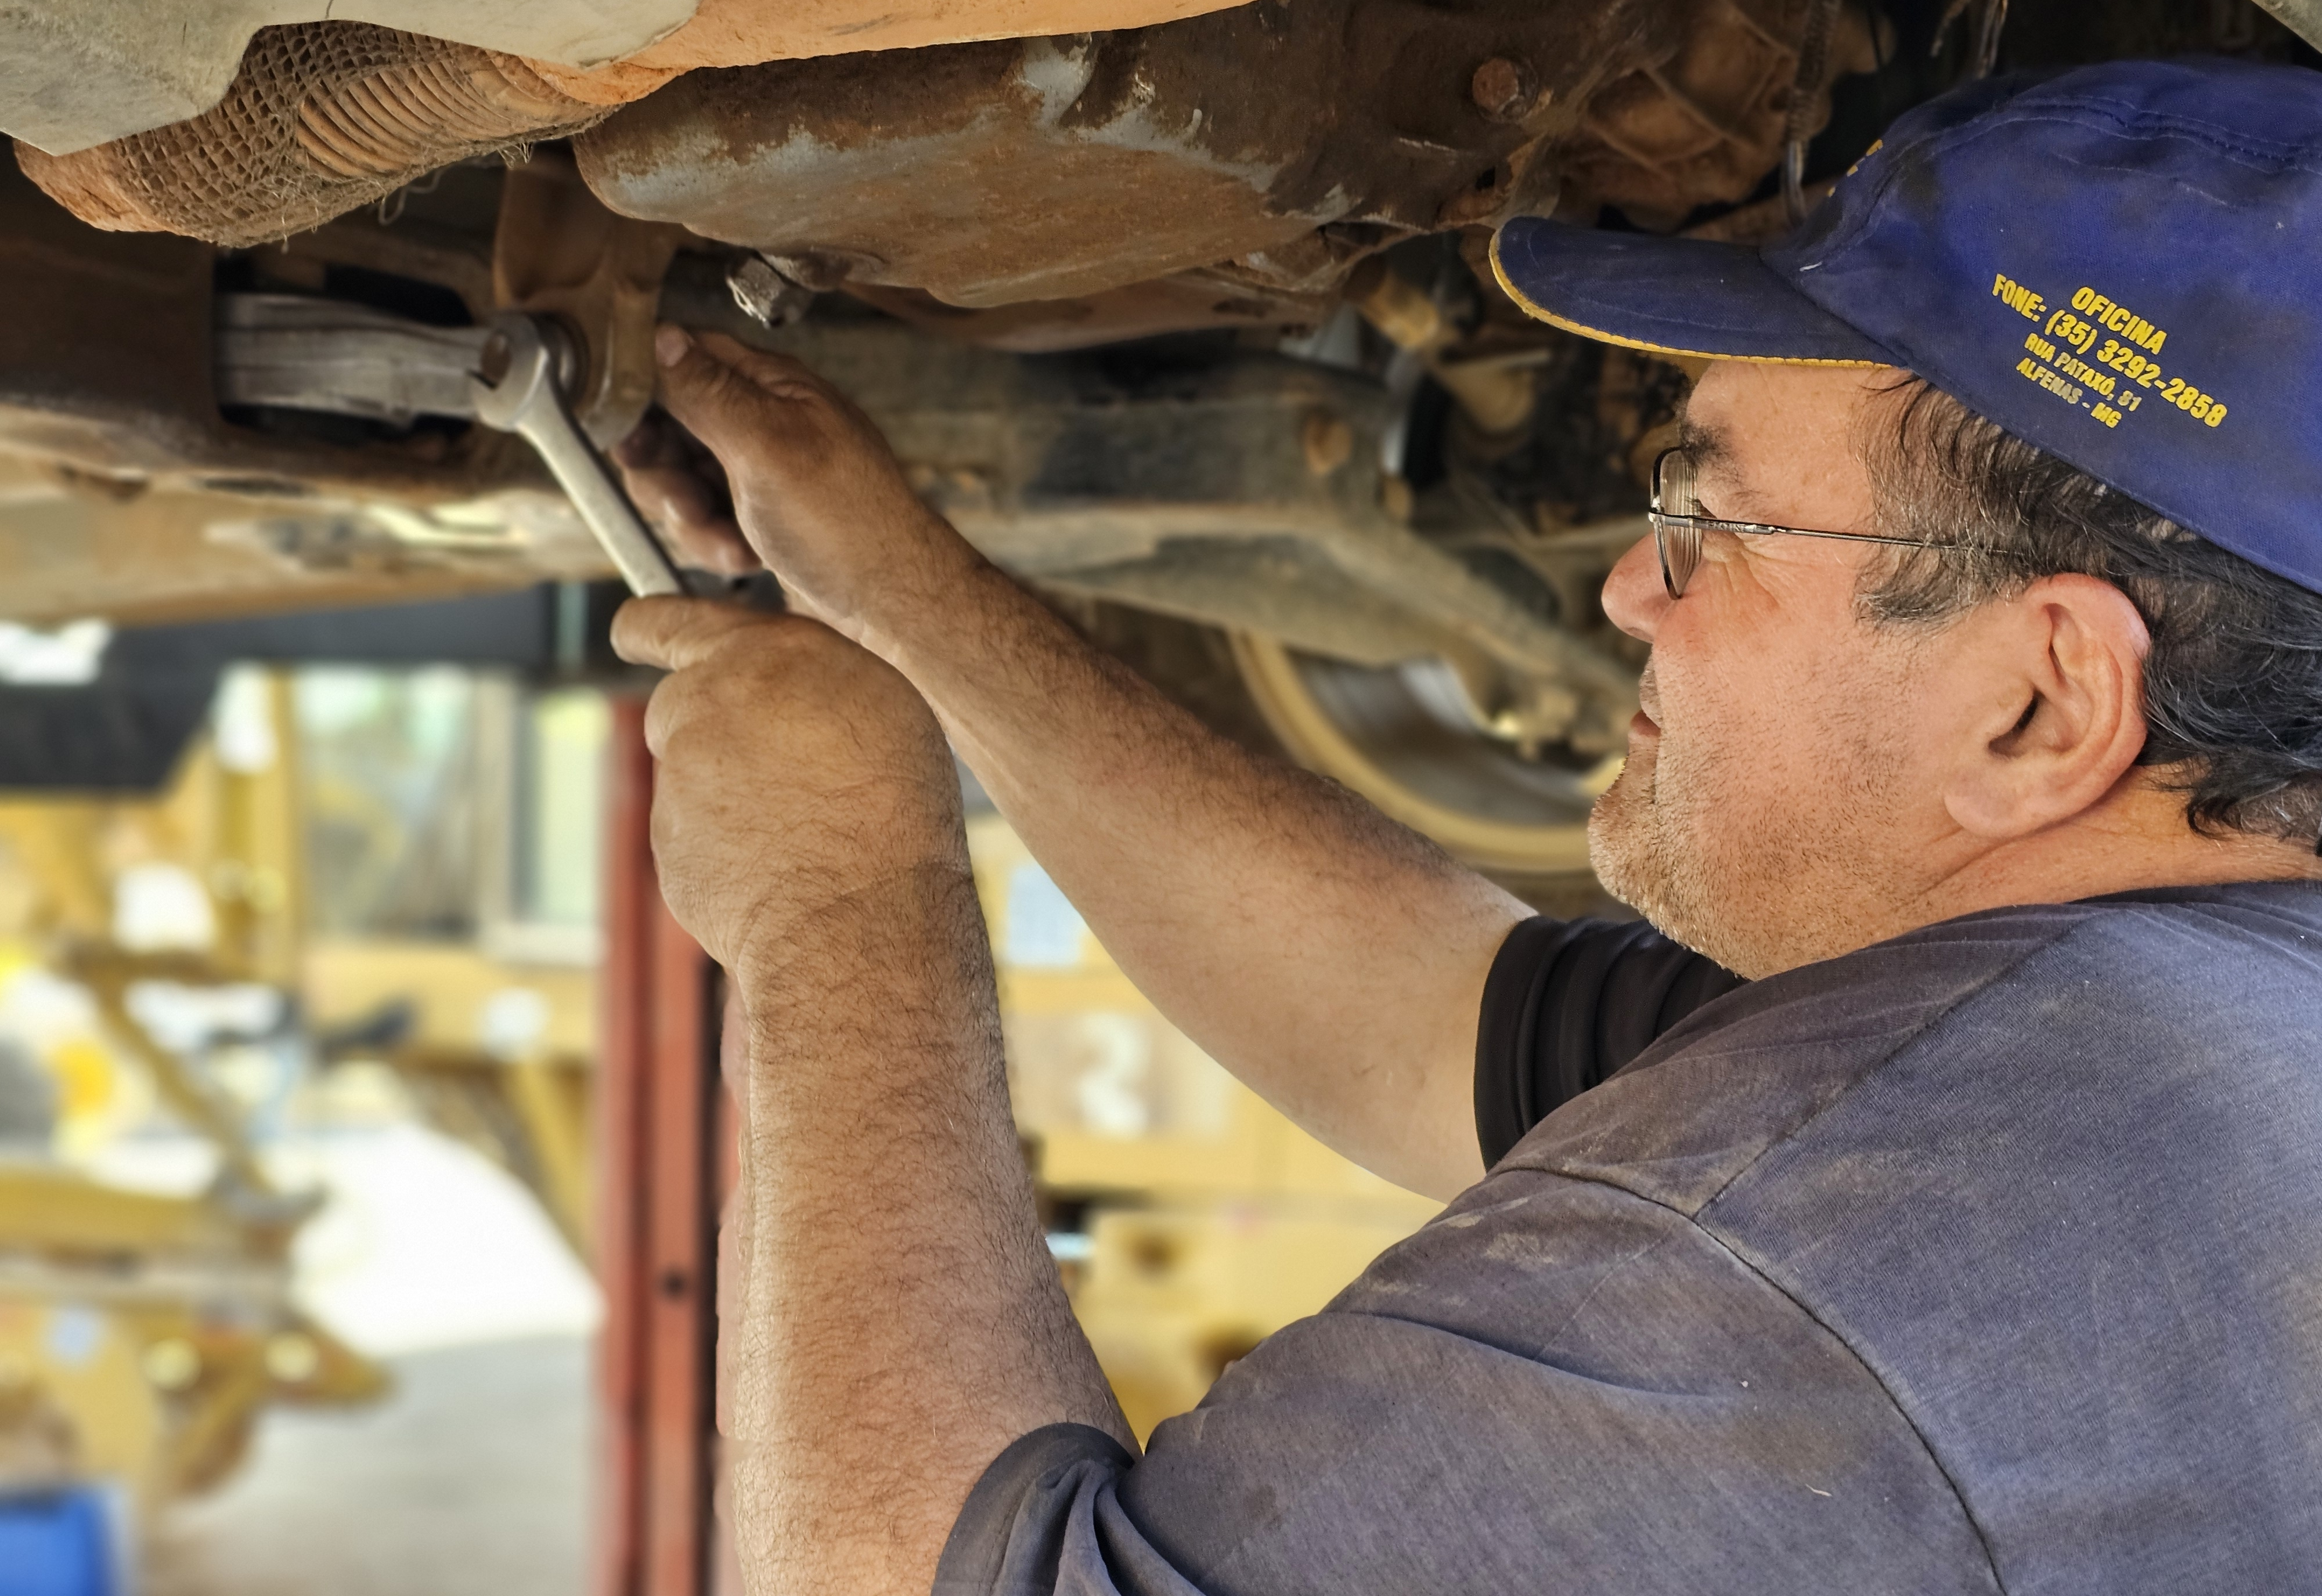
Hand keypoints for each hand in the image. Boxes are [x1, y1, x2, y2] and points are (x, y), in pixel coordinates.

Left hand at [609, 596, 963, 975]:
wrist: (859, 918)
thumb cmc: (892, 810)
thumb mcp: (878, 702)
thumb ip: (806, 674)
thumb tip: (779, 680)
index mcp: (760, 656)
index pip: (666, 619)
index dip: (649, 626)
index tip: (636, 632)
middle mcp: (705, 707)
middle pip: (680, 704)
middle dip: (712, 728)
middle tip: (782, 765)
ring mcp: (679, 780)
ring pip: (693, 777)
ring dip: (730, 794)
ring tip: (805, 828)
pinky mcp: (668, 845)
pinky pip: (695, 838)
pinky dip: (728, 849)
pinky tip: (784, 867)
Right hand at [614, 327, 980, 641]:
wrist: (892, 605)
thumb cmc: (849, 523)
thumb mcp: (767, 446)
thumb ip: (709, 391)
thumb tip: (662, 336)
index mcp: (771, 387)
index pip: (684, 357)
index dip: (644, 392)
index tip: (623, 431)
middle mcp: (765, 422)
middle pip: (669, 425)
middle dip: (662, 471)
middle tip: (687, 502)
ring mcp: (762, 472)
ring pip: (681, 479)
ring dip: (689, 518)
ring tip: (727, 540)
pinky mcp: (761, 517)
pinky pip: (705, 521)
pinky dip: (713, 544)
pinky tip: (745, 559)